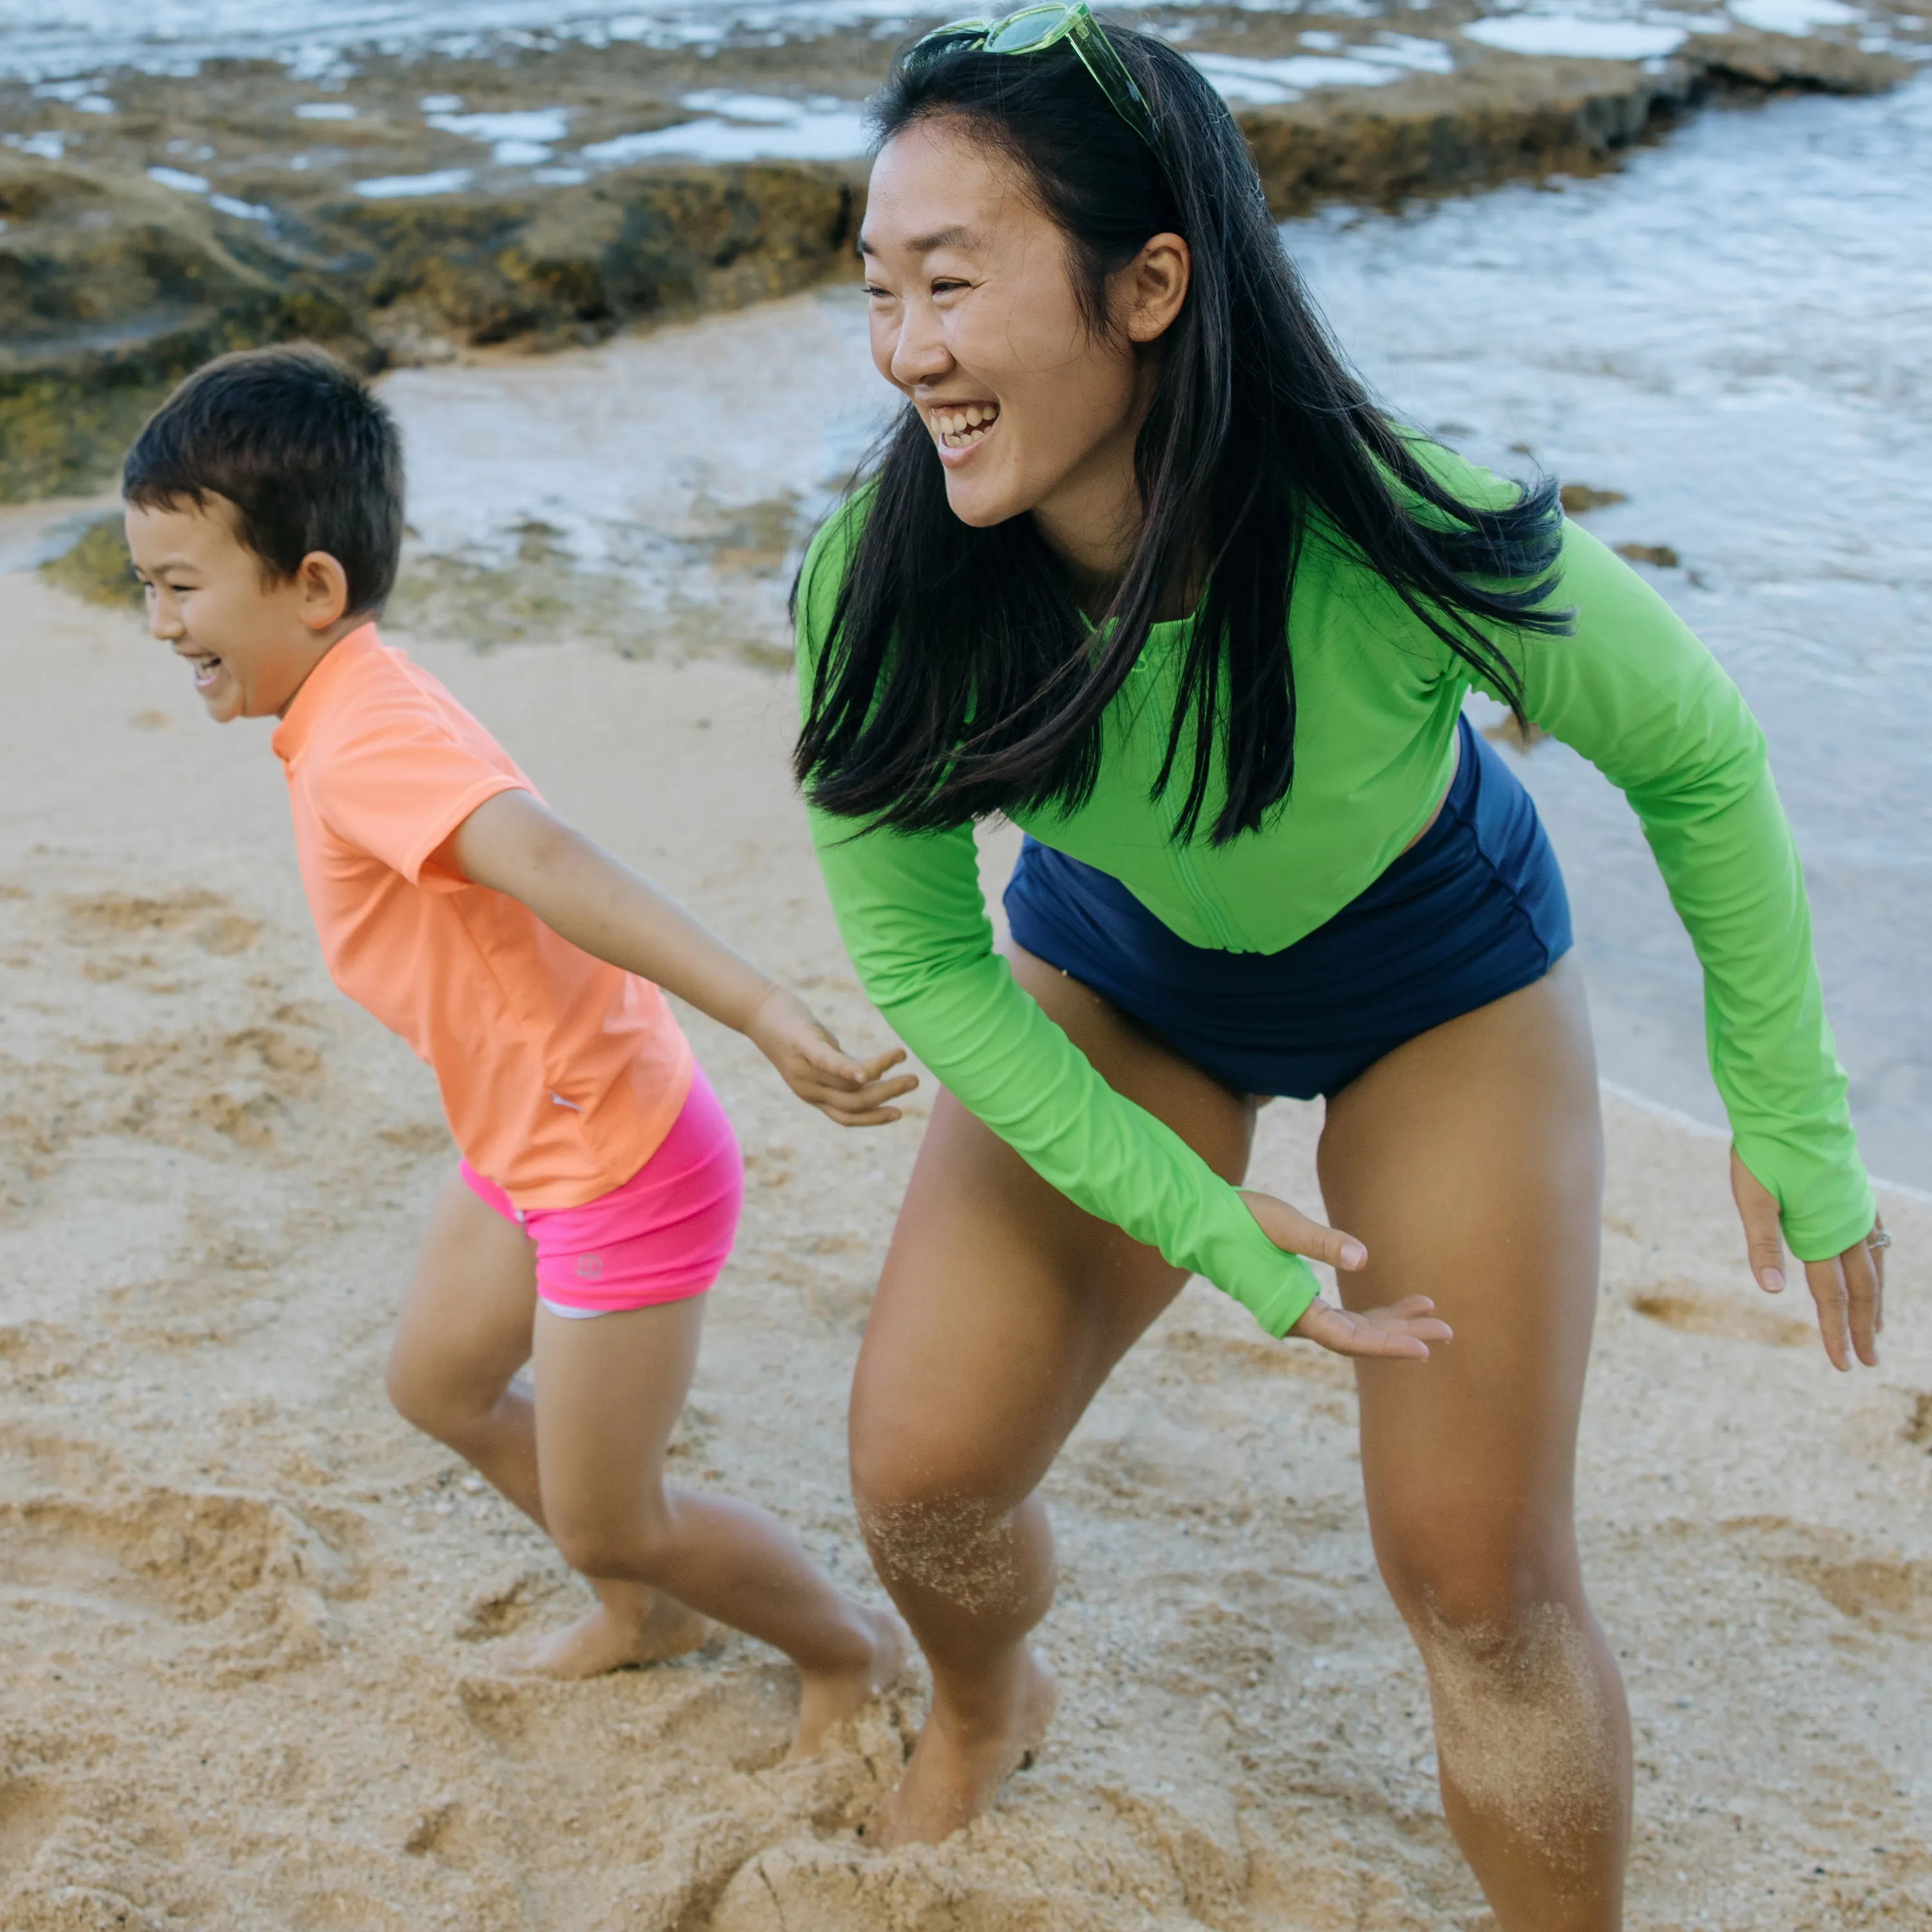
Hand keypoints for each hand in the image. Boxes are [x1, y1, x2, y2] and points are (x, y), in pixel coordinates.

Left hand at [747, 984, 918, 1126]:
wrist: (757, 1009)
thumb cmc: (793, 1031)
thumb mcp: (820, 1054)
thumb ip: (841, 1068)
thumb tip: (868, 1074)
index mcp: (814, 1093)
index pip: (847, 1116)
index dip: (873, 1119)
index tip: (898, 1113)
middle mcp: (808, 1087)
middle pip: (853, 1103)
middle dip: (887, 1096)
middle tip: (914, 1082)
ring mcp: (804, 1068)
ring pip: (848, 1083)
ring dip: (881, 1075)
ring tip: (904, 1057)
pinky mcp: (802, 1044)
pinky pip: (828, 1063)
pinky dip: (848, 1069)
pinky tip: (868, 1072)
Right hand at [1240, 1189, 1451, 1359]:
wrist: (1204, 1222)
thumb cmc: (1240, 1220)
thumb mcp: (1283, 1225)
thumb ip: (1322, 1243)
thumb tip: (1364, 1259)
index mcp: (1292, 1311)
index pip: (1348, 1338)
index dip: (1386, 1346)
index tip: (1422, 1349)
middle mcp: (1299, 1320)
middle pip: (1360, 1339)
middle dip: (1402, 1336)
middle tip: (1448, 1333)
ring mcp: (1302, 1311)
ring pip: (1357, 1328)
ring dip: (1394, 1324)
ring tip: (1435, 1318)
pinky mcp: (1303, 1298)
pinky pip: (1348, 1314)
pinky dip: (1378, 1311)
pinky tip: (1407, 1305)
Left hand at [1730, 1145, 1883, 1370]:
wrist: (1792, 1105)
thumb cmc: (1765, 1150)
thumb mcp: (1753, 1196)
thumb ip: (1763, 1244)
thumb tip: (1773, 1290)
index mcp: (1821, 1233)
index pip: (1831, 1296)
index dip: (1836, 1333)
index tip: (1843, 1365)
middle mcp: (1848, 1226)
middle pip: (1861, 1290)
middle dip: (1864, 1328)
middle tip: (1868, 1362)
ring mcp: (1858, 1210)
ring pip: (1874, 1267)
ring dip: (1875, 1301)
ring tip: (1877, 1329)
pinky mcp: (1857, 1194)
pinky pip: (1876, 1239)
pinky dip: (1878, 1264)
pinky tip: (1877, 1270)